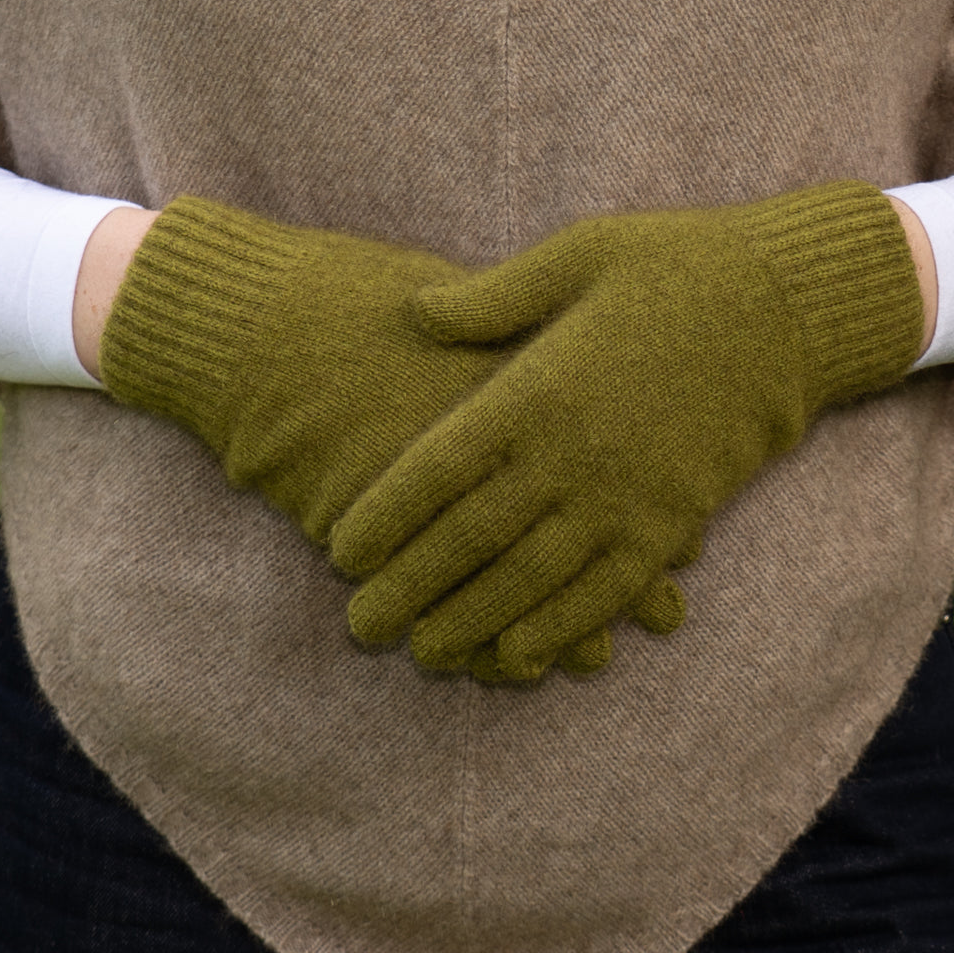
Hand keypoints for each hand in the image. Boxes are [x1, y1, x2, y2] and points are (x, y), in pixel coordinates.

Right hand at [97, 197, 678, 679]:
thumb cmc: (359, 300)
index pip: (602, 467)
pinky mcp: (383, 534)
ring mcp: (434, 504)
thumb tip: (574, 375)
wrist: (267, 329)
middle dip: (624, 587)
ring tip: (597, 660)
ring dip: (558, 627)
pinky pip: (433, 596)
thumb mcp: (462, 289)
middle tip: (666, 621)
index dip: (645, 513)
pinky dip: (476, 634)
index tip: (686, 552)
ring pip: (513, 584)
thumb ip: (517, 327)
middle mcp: (492, 460)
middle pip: (575, 535)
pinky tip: (510, 663)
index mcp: (519, 395)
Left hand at [330, 182, 923, 680]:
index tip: (340, 551)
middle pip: (472, 538)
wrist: (789, 308)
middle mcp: (574, 454)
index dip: (384, 515)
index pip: (439, 468)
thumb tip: (415, 312)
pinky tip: (520, 656)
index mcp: (539, 388)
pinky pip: (607, 592)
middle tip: (359, 628)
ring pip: (532, 579)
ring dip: (472, 622)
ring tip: (424, 654)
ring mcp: (628, 497)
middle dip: (410, 588)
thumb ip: (493, 296)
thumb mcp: (579, 253)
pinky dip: (560, 629)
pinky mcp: (674, 522)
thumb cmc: (676, 268)